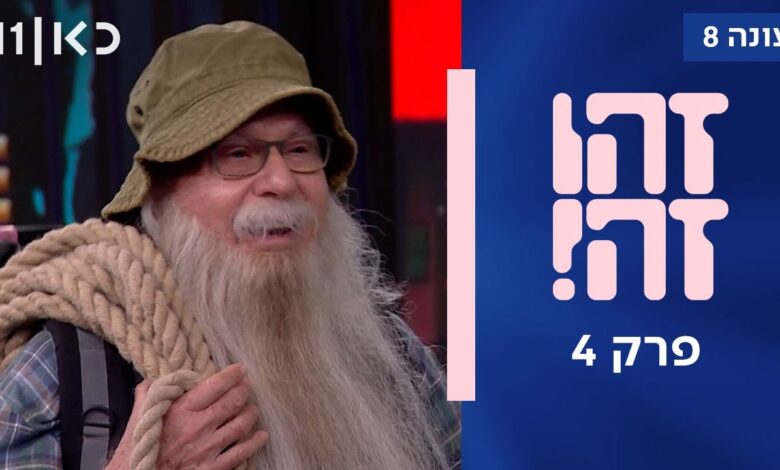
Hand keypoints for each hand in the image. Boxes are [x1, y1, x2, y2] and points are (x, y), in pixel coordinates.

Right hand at [106, 364, 267, 469]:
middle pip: (234, 401)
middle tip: (247, 386)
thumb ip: (149, 395)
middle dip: (244, 390)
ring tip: (253, 409)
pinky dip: (254, 442)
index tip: (241, 369)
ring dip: (251, 414)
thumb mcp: (140, 417)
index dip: (233, 374)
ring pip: (242, 424)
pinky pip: (242, 453)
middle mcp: (199, 427)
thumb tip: (155, 379)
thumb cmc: (139, 449)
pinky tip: (260, 436)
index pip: (216, 385)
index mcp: (182, 410)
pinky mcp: (213, 468)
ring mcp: (208, 448)